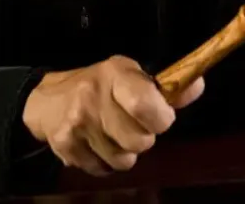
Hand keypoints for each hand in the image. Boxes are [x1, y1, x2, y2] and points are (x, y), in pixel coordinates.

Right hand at [22, 55, 203, 175]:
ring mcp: (77, 123)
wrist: (47, 100)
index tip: (158, 115)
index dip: (160, 118)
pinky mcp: (66, 147)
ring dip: (123, 152)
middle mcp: (93, 97)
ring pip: (123, 160)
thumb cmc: (99, 86)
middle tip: (130, 124)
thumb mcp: (130, 76)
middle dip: (142, 137)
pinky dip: (104, 161)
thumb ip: (165, 88)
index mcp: (115, 74)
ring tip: (111, 133)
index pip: (145, 104)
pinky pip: (103, 170)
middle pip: (139, 141)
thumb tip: (197, 86)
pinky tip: (96, 142)